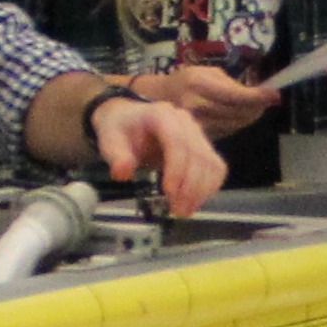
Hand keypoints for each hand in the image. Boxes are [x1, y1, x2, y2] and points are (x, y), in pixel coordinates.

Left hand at [88, 97, 225, 215]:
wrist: (128, 119)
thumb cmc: (120, 130)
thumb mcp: (110, 140)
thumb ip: (116, 156)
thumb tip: (123, 173)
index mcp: (161, 115)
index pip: (177, 142)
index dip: (177, 169)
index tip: (168, 193)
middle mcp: (185, 122)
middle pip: (198, 155)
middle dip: (190, 186)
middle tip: (177, 210)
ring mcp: (198, 133)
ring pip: (211, 163)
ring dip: (202, 191)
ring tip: (184, 210)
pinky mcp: (204, 147)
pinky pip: (216, 168)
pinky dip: (209, 187)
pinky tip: (194, 202)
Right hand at [160, 61, 278, 133]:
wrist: (154, 102)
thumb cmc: (183, 82)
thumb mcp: (205, 73)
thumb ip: (230, 84)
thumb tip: (257, 94)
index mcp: (198, 84)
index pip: (236, 95)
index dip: (258, 96)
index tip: (275, 94)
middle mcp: (196, 106)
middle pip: (239, 112)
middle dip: (257, 106)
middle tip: (268, 99)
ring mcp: (196, 124)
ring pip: (236, 124)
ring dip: (250, 115)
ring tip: (255, 106)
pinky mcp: (199, 136)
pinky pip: (228, 131)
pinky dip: (238, 123)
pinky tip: (238, 115)